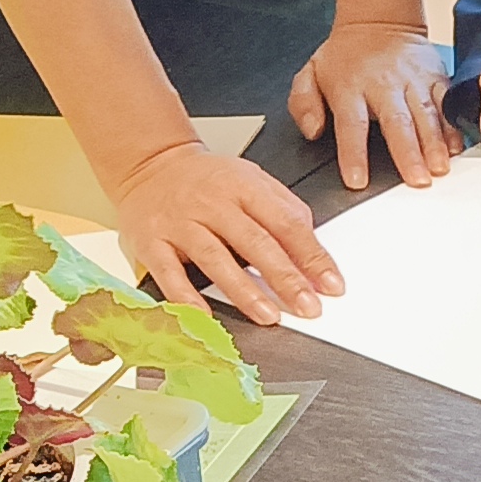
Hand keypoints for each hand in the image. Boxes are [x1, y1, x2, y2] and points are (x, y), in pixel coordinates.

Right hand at [111, 140, 341, 325]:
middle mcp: (213, 203)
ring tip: (268, 315)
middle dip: (286, 278)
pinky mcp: (152, 242)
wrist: (149, 165)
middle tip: (308, 307)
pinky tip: (205, 316)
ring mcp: (181, 223)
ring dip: (244, 291)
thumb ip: (283, 209)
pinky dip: (186, 297)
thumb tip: (313, 247)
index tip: (331, 284)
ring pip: (216, 259)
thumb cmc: (205, 180)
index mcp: (244, 186)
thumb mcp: (251, 180)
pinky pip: (170, 273)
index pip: (286, 223)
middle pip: (255, 243)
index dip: (312, 256)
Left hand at [289, 18, 455, 190]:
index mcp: (350, 87)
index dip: (354, 154)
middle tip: (416, 180)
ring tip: (439, 168)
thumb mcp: (310, 73)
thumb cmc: (346, 56)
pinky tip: (456, 146)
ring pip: (426, 114)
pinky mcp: (435, 76)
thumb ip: (302, 104)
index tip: (358, 180)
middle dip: (408, 153)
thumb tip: (312, 130)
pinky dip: (452, 125)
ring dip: (434, 144)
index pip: (351, 125)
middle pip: (397, 122)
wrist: (379, 21)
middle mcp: (384, 84)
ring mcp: (412, 80)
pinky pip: (446, 102)